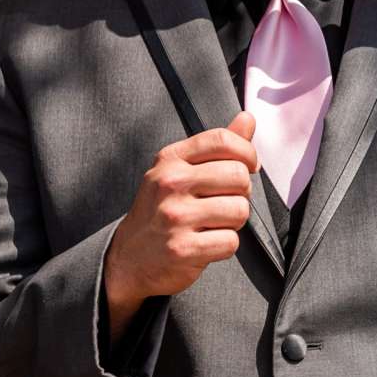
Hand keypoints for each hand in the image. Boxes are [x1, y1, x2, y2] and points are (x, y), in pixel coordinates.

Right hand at [102, 112, 259, 331]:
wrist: (128, 259)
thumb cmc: (160, 211)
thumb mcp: (178, 171)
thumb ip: (216, 147)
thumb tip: (247, 118)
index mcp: (170, 160)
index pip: (222, 140)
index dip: (246, 152)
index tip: (248, 166)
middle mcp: (170, 184)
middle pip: (238, 176)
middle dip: (240, 193)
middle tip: (223, 202)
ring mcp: (174, 217)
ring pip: (239, 210)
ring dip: (234, 222)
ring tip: (212, 223)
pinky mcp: (182, 249)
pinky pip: (230, 242)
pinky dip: (224, 246)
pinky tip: (205, 243)